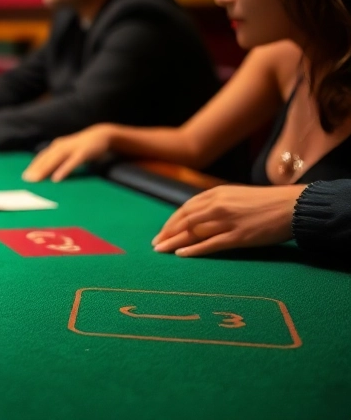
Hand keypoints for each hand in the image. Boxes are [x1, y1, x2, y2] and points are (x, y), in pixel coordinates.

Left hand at [22, 125, 114, 181]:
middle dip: (35, 169)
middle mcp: (61, 146)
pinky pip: (72, 162)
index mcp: (57, 146)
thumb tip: (50, 173)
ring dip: (45, 169)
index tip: (24, 177)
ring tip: (36, 180)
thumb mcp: (70, 152)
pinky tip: (57, 178)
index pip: (42, 157)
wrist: (102, 135)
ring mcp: (72, 148)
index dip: (33, 166)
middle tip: (26, 180)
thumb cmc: (84, 146)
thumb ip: (60, 160)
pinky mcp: (83, 153)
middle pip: (46, 158)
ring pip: (56, 159)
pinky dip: (63, 170)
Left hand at [152, 185, 303, 256]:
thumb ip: (217, 202)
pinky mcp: (239, 236)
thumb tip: (198, 215)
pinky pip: (211, 244)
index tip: (162, 232)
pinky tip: (182, 255)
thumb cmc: (265, 202)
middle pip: (185, 220)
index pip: (185, 208)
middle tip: (155, 245)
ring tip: (162, 251)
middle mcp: (218, 205)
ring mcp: (228, 221)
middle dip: (167, 233)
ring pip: (193, 232)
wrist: (292, 205)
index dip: (171, 221)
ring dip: (175, 242)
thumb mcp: (236, 195)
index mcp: (216, 193)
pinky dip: (194, 249)